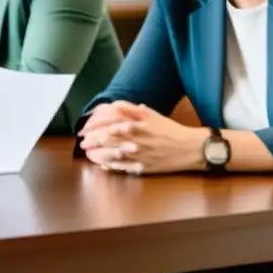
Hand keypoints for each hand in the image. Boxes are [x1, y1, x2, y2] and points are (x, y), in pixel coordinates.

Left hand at [78, 101, 207, 174]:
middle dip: (94, 142)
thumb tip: (114, 105)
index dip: (96, 127)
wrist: (190, 148)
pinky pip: (125, 168)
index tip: (85, 129)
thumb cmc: (170, 130)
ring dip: (100, 155)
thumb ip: (132, 109)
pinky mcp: (144, 167)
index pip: (111, 125)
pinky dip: (113, 166)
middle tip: (83, 143)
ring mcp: (140, 155)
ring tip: (89, 155)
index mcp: (139, 126)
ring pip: (115, 155)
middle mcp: (138, 140)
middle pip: (110, 141)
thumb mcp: (152, 115)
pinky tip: (103, 165)